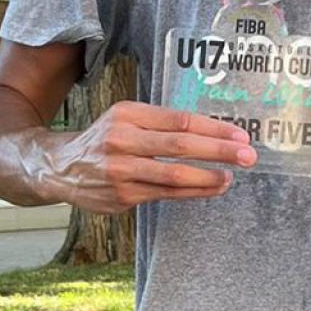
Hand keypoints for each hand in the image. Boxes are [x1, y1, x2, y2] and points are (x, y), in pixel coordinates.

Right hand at [34, 101, 255, 213]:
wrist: (62, 166)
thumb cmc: (106, 139)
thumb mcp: (127, 118)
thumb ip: (162, 124)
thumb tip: (213, 132)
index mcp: (128, 114)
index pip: (180, 120)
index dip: (213, 128)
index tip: (239, 134)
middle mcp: (122, 140)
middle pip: (180, 146)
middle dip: (219, 151)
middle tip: (247, 155)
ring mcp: (121, 170)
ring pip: (174, 175)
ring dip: (209, 177)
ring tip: (231, 176)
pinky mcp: (122, 196)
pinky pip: (165, 195)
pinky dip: (193, 192)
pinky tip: (211, 188)